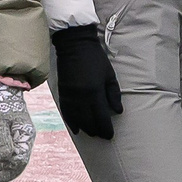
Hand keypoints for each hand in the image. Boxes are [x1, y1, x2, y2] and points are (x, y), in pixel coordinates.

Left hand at [0, 80, 34, 181]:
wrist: (3, 88)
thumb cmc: (0, 102)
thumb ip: (1, 138)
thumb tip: (5, 157)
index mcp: (25, 134)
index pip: (19, 159)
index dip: (6, 169)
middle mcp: (27, 137)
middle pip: (21, 162)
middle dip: (6, 172)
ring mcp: (22, 137)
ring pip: (18, 160)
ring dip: (6, 169)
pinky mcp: (16, 136)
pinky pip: (15, 154)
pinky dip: (6, 162)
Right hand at [51, 25, 123, 139]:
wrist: (75, 45)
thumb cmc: (96, 59)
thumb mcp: (109, 75)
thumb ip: (114, 94)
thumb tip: (118, 111)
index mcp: (94, 91)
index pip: (101, 117)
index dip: (106, 129)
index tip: (110, 135)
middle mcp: (80, 97)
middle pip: (88, 121)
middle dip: (96, 130)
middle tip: (103, 136)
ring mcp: (70, 96)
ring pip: (77, 119)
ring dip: (85, 128)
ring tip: (92, 133)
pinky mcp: (62, 93)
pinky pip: (66, 113)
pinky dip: (71, 122)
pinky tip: (77, 129)